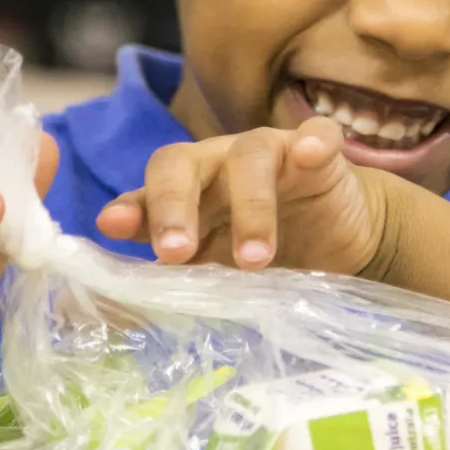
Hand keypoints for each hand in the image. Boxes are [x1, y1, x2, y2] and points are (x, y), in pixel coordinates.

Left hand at [94, 118, 391, 276]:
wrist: (336, 247)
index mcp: (187, 194)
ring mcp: (271, 153)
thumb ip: (179, 281)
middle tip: (174, 251)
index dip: (132, 208)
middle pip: (182, 164)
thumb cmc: (266, 258)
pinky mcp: (320, 153)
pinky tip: (309, 154)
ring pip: (249, 158)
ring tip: (254, 260)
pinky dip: (312, 142)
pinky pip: (317, 136)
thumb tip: (122, 312)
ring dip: (249, 207)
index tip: (113, 226)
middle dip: (173, 205)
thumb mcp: (218, 273)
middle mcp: (218, 165)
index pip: (148, 193)